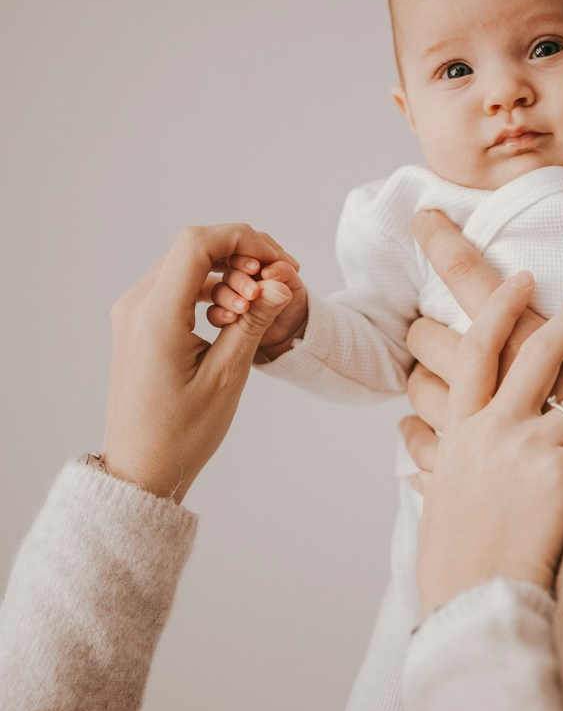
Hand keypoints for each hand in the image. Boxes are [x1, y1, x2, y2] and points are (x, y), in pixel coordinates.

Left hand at [102, 225, 296, 501]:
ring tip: (258, 304)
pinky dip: (210, 290)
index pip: (198, 244)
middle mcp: (136, 305)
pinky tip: (234, 313)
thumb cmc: (181, 433)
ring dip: (228, 274)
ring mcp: (133, 313)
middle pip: (193, 249)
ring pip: (186, 266)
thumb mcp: (227, 377)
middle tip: (279, 282)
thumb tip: (280, 283)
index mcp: (155, 316)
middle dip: (242, 256)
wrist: (141, 469)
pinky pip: (177, 288)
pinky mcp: (138, 324)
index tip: (279, 262)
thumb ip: (252, 322)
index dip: (244, 241)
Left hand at [403, 210, 562, 486]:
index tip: (421, 215)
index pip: (471, 276)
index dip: (443, 240)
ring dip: (420, 382)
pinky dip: (416, 438)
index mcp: (522, 345)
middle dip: (425, 327)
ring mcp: (467, 428)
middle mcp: (484, 381)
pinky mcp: (462, 471)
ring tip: (425, 378)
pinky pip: (422, 446)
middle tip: (427, 325)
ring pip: (420, 390)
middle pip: (431, 336)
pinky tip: (415, 437)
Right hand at [413, 272, 562, 612]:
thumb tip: (428, 467)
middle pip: (539, 351)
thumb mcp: (438, 506)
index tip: (520, 281)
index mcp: (461, 431)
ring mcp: (529, 450)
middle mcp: (494, 429)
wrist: (471, 605)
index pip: (478, 351)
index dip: (500, 311)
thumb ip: (439, 473)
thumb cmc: (454, 566)